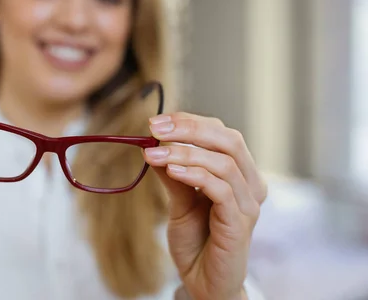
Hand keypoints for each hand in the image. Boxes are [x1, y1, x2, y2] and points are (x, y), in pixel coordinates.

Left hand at [142, 112, 266, 299]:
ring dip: (184, 153)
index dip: (189, 122)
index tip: (156, 122)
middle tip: (154, 129)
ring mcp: (248, 204)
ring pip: (223, 163)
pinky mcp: (240, 223)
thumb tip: (152, 144)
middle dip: (189, 129)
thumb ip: (172, 173)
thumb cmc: (197, 240)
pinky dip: (194, 175)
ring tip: (153, 155)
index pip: (220, 133)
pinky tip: (171, 171)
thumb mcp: (179, 200)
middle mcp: (250, 184)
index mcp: (240, 173)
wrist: (203, 282)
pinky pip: (220, 189)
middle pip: (228, 140)